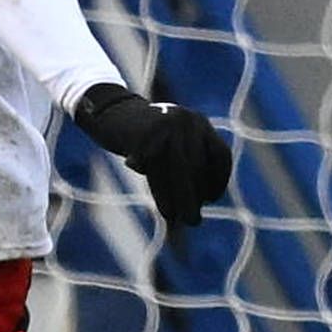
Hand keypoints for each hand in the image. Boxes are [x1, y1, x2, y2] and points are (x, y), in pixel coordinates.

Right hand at [72, 84, 235, 230]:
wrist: (110, 111)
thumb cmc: (144, 136)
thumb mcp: (171, 145)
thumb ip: (188, 165)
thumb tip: (198, 204)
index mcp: (199, 122)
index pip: (221, 155)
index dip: (220, 180)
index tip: (211, 200)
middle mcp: (187, 121)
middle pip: (198, 165)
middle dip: (196, 196)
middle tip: (194, 221)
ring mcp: (166, 125)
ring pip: (177, 169)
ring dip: (179, 198)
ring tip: (178, 220)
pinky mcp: (144, 133)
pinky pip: (155, 169)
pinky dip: (161, 193)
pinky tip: (165, 209)